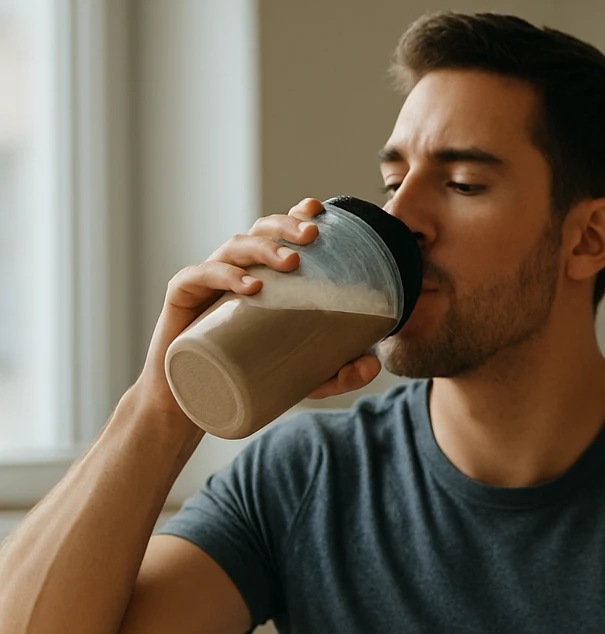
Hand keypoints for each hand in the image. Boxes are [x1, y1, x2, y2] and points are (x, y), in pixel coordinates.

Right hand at [134, 198, 381, 418]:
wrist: (196, 402)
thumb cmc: (250, 377)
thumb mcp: (306, 379)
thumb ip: (341, 371)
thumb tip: (374, 361)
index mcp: (262, 275)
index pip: (279, 234)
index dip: (295, 215)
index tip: (319, 211)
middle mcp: (236, 270)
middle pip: (260, 231)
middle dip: (287, 226)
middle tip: (313, 235)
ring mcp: (207, 283)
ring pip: (233, 248)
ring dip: (263, 248)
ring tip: (290, 262)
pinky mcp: (182, 300)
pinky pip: (197, 277)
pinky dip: (222, 274)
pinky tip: (248, 285)